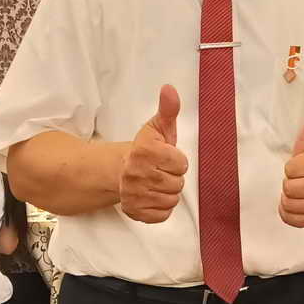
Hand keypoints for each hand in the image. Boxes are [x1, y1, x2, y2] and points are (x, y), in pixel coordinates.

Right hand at [120, 85, 188, 222]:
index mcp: (144, 151)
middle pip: (177, 183)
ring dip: (169, 191)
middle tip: (162, 170)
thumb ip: (169, 109)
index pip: (181, 163)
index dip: (178, 160)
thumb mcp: (159, 126)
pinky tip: (154, 195)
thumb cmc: (147, 147)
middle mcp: (135, 174)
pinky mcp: (134, 212)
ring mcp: (133, 195)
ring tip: (158, 181)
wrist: (122, 169)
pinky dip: (162, 207)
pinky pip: (163, 215)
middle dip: (174, 176)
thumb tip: (169, 89)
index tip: (167, 157)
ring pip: (172, 199)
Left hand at [279, 90, 303, 227]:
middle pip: (289, 187)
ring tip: (299, 188)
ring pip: (288, 204)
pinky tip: (297, 201)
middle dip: (291, 181)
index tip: (303, 163)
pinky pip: (291, 219)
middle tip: (301, 177)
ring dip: (289, 196)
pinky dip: (289, 212)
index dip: (293, 165)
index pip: (291, 168)